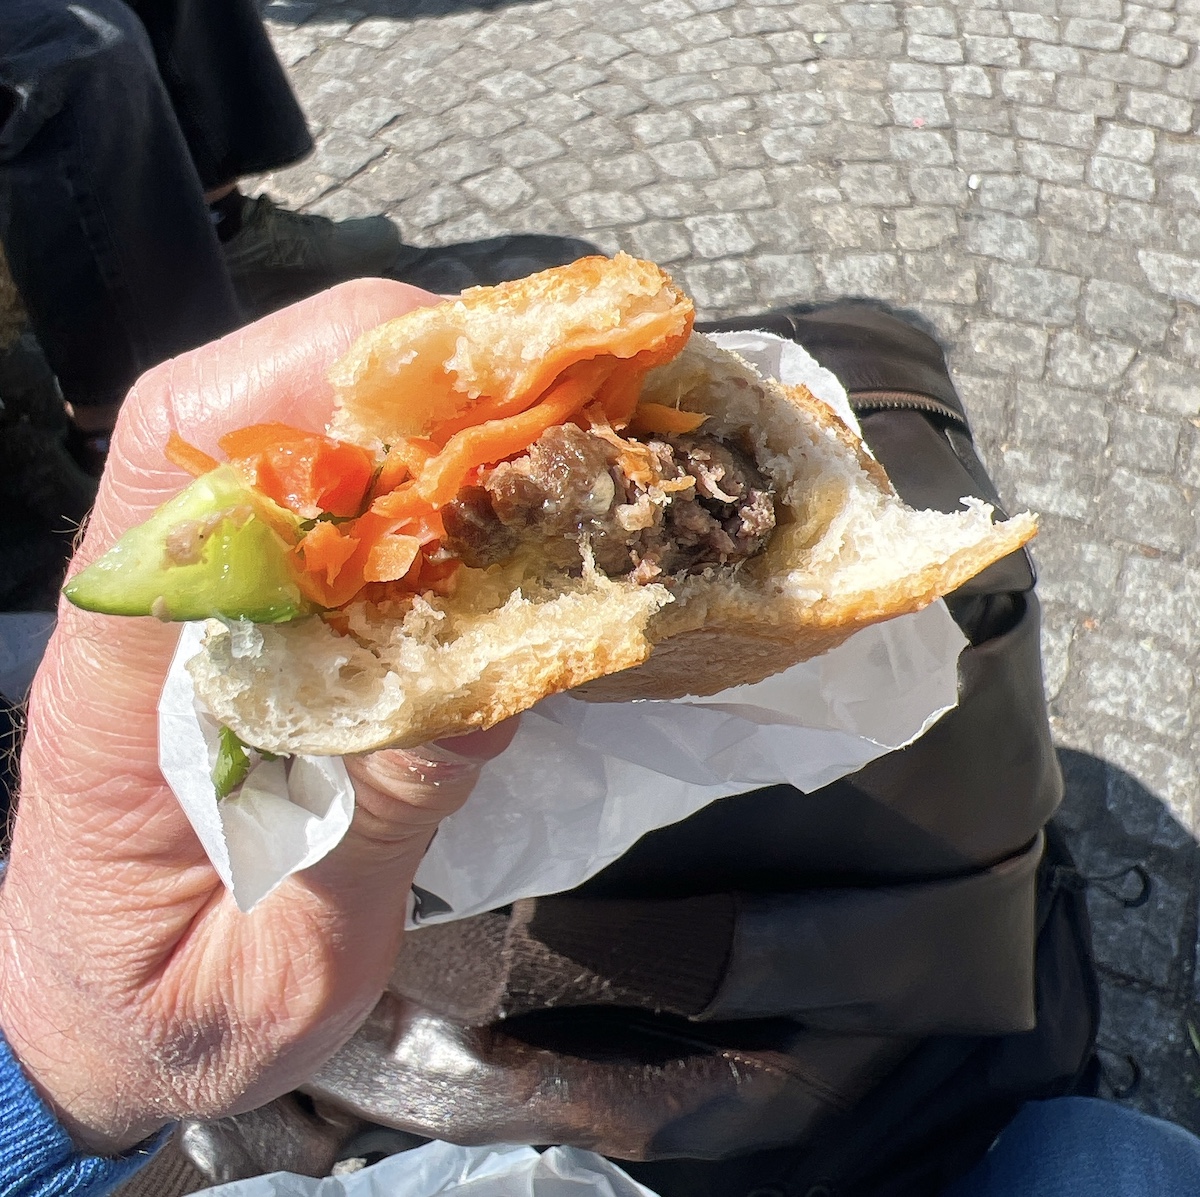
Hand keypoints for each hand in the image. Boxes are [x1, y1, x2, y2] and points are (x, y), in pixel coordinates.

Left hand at [0, 282, 514, 1154]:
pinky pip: (363, 524)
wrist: (111, 1024)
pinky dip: (453, 497)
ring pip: (314, 450)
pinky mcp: (285, 628)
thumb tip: (477, 704)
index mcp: (115, 677)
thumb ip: (364, 835)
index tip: (452, 387)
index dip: (306, 387)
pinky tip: (534, 516)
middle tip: (561, 393)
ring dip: (445, 423)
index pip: (176, 466)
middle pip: (254, 413)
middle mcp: (165, 608)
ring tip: (568, 437)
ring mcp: (225, 606)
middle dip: (409, 376)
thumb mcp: (275, 965)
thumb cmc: (169, 1012)